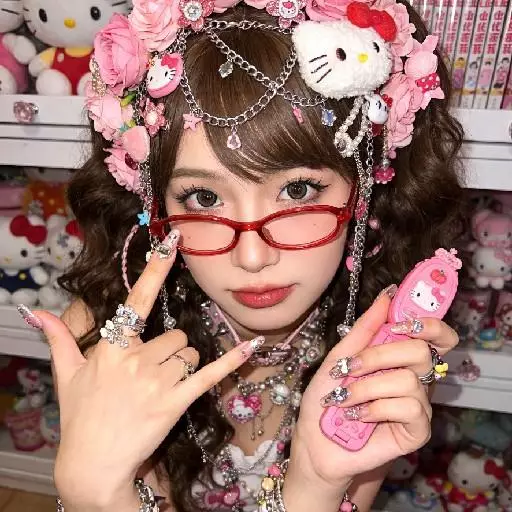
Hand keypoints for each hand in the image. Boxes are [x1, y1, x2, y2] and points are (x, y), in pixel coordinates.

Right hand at [35, 231, 261, 508]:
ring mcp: (157, 381)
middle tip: (152, 373)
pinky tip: (252, 345)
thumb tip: (36, 311)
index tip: (171, 244)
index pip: (137, 300)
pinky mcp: (176, 402)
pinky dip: (232, 361)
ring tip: (162, 387)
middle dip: (170, 349)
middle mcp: (136, 359)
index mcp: (112, 347)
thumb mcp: (66, 375)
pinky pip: (210, 375)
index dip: (155, 270)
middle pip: (175, 335)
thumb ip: (58, 339)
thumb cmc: (79, 417)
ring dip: (183, 365)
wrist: (92, 464)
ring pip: (190, 353)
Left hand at [288, 288, 457, 494]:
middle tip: (351, 367)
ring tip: (345, 399)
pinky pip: (409, 408)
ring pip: (409, 381)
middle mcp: (415, 378)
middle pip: (422, 351)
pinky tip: (359, 416)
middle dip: (379, 356)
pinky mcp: (417, 431)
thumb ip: (365, 329)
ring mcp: (419, 405)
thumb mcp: (340, 357)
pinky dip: (376, 408)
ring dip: (366, 387)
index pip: (437, 335)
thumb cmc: (328, 396)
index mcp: (400, 357)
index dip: (428, 324)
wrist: (315, 440)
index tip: (397, 324)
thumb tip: (388, 295)